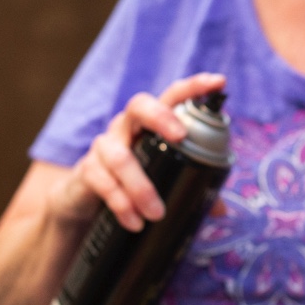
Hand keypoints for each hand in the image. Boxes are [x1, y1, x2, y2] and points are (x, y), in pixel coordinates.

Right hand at [52, 72, 226, 231]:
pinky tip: (134, 222)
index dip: (193, 87)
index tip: (218, 82)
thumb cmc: (130, 184)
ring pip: (121, 157)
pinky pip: (103, 182)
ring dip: (141, 187)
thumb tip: (221, 209)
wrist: (84, 206)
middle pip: (139, 106)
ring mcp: (103, 147)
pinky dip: (121, 204)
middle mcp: (126, 128)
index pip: (171, 97)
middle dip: (161, 117)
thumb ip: (189, 189)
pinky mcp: (87, 171)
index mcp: (150, 126)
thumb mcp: (160, 182)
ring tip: (157, 213)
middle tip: (181, 136)